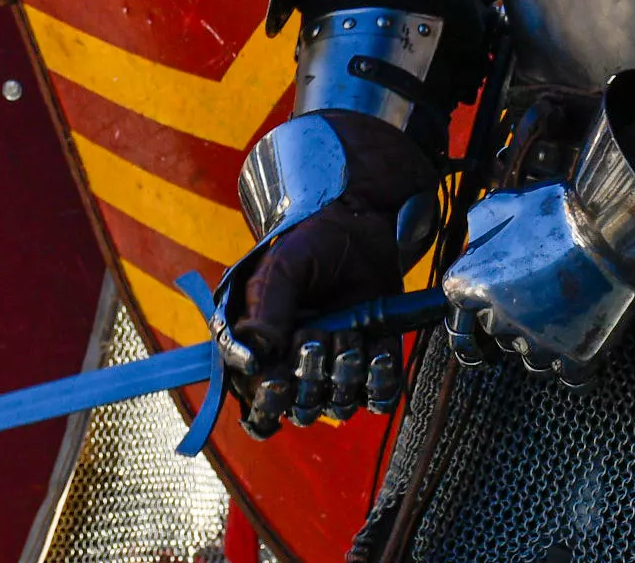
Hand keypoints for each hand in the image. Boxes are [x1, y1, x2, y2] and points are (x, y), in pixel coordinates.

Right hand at [216, 114, 436, 437]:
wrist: (361, 224)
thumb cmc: (312, 244)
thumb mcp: (283, 269)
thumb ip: (267, 308)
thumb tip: (255, 356)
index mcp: (264, 352)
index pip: (258, 406)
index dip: (268, 404)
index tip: (279, 381)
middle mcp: (298, 368)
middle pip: (301, 410)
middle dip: (311, 377)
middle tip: (318, 335)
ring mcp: (337, 369)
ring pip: (339, 406)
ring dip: (346, 372)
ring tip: (350, 330)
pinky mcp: (373, 363)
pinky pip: (378, 397)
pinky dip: (379, 379)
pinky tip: (377, 350)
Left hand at [440, 185, 634, 384]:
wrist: (609, 232)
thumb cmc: (555, 214)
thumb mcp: (503, 204)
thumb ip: (480, 224)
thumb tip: (475, 239)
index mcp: (474, 286)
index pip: (457, 324)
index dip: (466, 331)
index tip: (474, 343)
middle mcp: (500, 321)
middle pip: (499, 337)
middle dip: (513, 322)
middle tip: (538, 299)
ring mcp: (539, 343)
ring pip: (531, 360)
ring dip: (541, 346)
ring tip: (562, 320)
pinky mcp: (576, 357)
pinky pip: (569, 379)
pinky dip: (573, 367)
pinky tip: (580, 348)